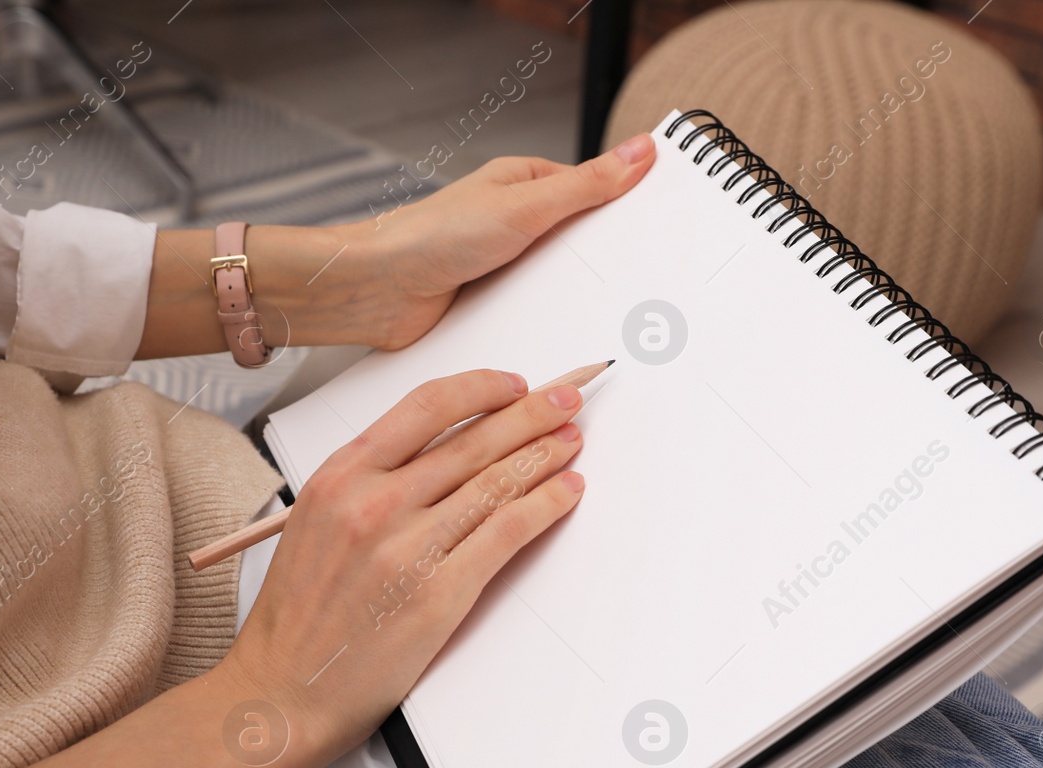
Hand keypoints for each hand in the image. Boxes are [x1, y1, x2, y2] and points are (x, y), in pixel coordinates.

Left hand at [135, 135, 653, 358]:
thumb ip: (586, 185)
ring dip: (578, 300)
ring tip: (621, 321)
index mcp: (524, 187)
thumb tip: (640, 151)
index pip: (594, 194)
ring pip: (558, 283)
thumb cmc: (430, 237)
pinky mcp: (489, 307)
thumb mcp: (523, 206)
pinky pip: (533, 315)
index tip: (668, 227)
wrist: (374, 292)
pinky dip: (550, 325)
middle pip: (580, 243)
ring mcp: (502, 268)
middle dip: (609, 263)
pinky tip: (571, 341)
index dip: (630, 211)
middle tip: (652, 285)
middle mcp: (514, 225)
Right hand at [223, 367, 587, 751]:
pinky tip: (566, 492)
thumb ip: (370, 484)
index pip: (426, 407)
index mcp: (339, 476)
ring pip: (497, 482)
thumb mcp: (315, 523)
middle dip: (531, 415)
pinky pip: (508, 532)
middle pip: (473, 439)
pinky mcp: (439, 593)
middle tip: (565, 402)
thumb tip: (444, 453)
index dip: (481, 389)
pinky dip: (546, 505)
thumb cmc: (298, 618)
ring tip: (570, 443)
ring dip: (546, 456)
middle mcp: (373, 502)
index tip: (512, 386)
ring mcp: (408, 547)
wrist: (282, 689)